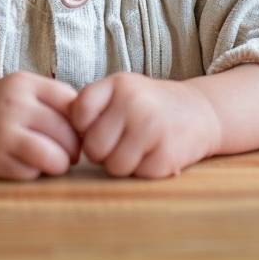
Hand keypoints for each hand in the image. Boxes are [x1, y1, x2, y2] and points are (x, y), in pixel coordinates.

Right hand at [0, 71, 80, 179]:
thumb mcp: (21, 90)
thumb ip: (53, 100)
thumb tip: (93, 124)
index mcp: (24, 83)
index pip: (73, 104)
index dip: (82, 122)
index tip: (78, 131)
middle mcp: (13, 106)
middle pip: (67, 133)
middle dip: (75, 148)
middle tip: (70, 153)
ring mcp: (2, 134)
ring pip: (54, 157)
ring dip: (60, 164)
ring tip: (55, 162)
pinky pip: (32, 174)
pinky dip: (36, 173)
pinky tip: (28, 166)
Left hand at [71, 73, 221, 178]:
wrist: (200, 111)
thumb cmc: (149, 104)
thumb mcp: (121, 90)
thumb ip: (90, 104)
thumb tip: (58, 131)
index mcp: (118, 84)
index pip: (79, 114)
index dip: (84, 128)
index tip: (98, 126)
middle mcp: (134, 103)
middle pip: (94, 148)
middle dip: (103, 152)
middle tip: (121, 142)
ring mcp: (152, 128)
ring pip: (114, 167)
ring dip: (123, 164)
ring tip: (138, 148)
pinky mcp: (167, 155)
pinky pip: (138, 175)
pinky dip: (144, 170)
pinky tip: (156, 153)